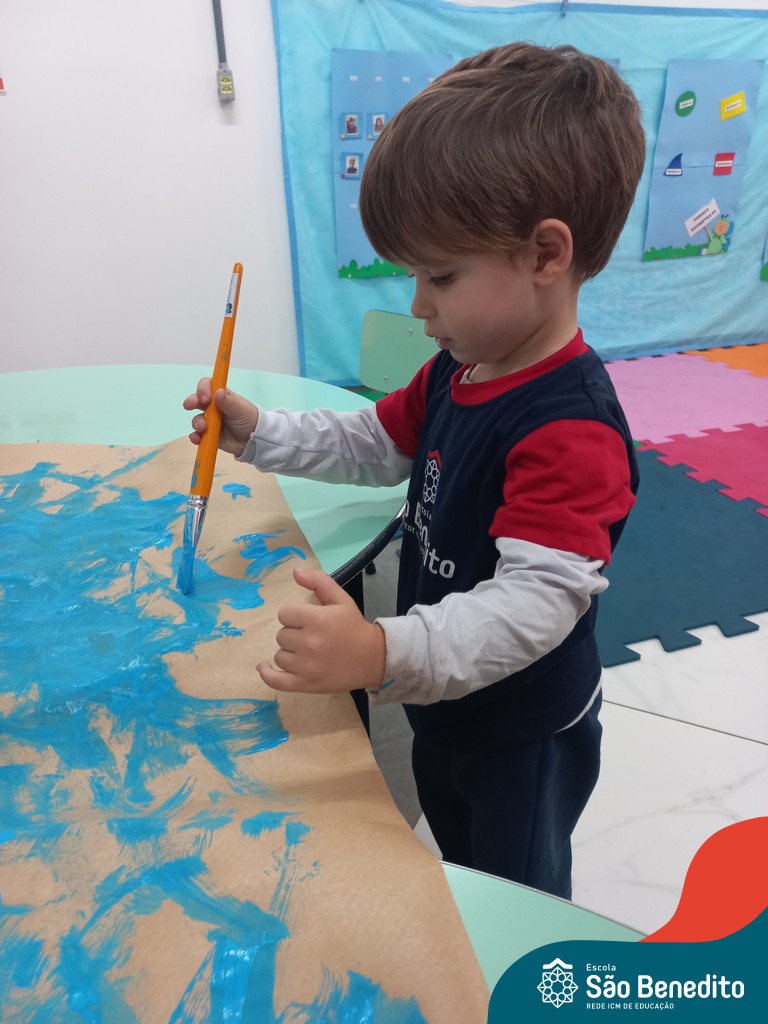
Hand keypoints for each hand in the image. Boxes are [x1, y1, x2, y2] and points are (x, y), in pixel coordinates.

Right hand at [182, 379, 258, 456]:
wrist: (253, 440)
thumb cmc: (249, 419)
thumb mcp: (240, 409)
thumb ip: (229, 402)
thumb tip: (218, 392)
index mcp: (221, 395)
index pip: (207, 385)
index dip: (203, 388)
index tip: (205, 397)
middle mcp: (213, 406)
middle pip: (196, 400)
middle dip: (191, 401)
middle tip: (189, 405)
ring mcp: (209, 420)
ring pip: (196, 419)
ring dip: (197, 422)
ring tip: (203, 428)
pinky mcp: (208, 434)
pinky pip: (197, 434)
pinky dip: (195, 436)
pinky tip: (196, 438)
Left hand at [257, 568, 386, 693]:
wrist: (372, 658)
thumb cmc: (353, 627)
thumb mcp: (341, 599)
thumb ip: (319, 581)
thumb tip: (295, 571)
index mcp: (317, 619)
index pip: (284, 614)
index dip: (295, 616)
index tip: (309, 620)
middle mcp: (309, 643)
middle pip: (282, 635)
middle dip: (294, 634)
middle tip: (314, 637)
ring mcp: (306, 666)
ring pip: (279, 655)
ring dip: (289, 653)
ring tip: (308, 653)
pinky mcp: (305, 684)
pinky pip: (276, 680)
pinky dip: (267, 674)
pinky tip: (263, 667)